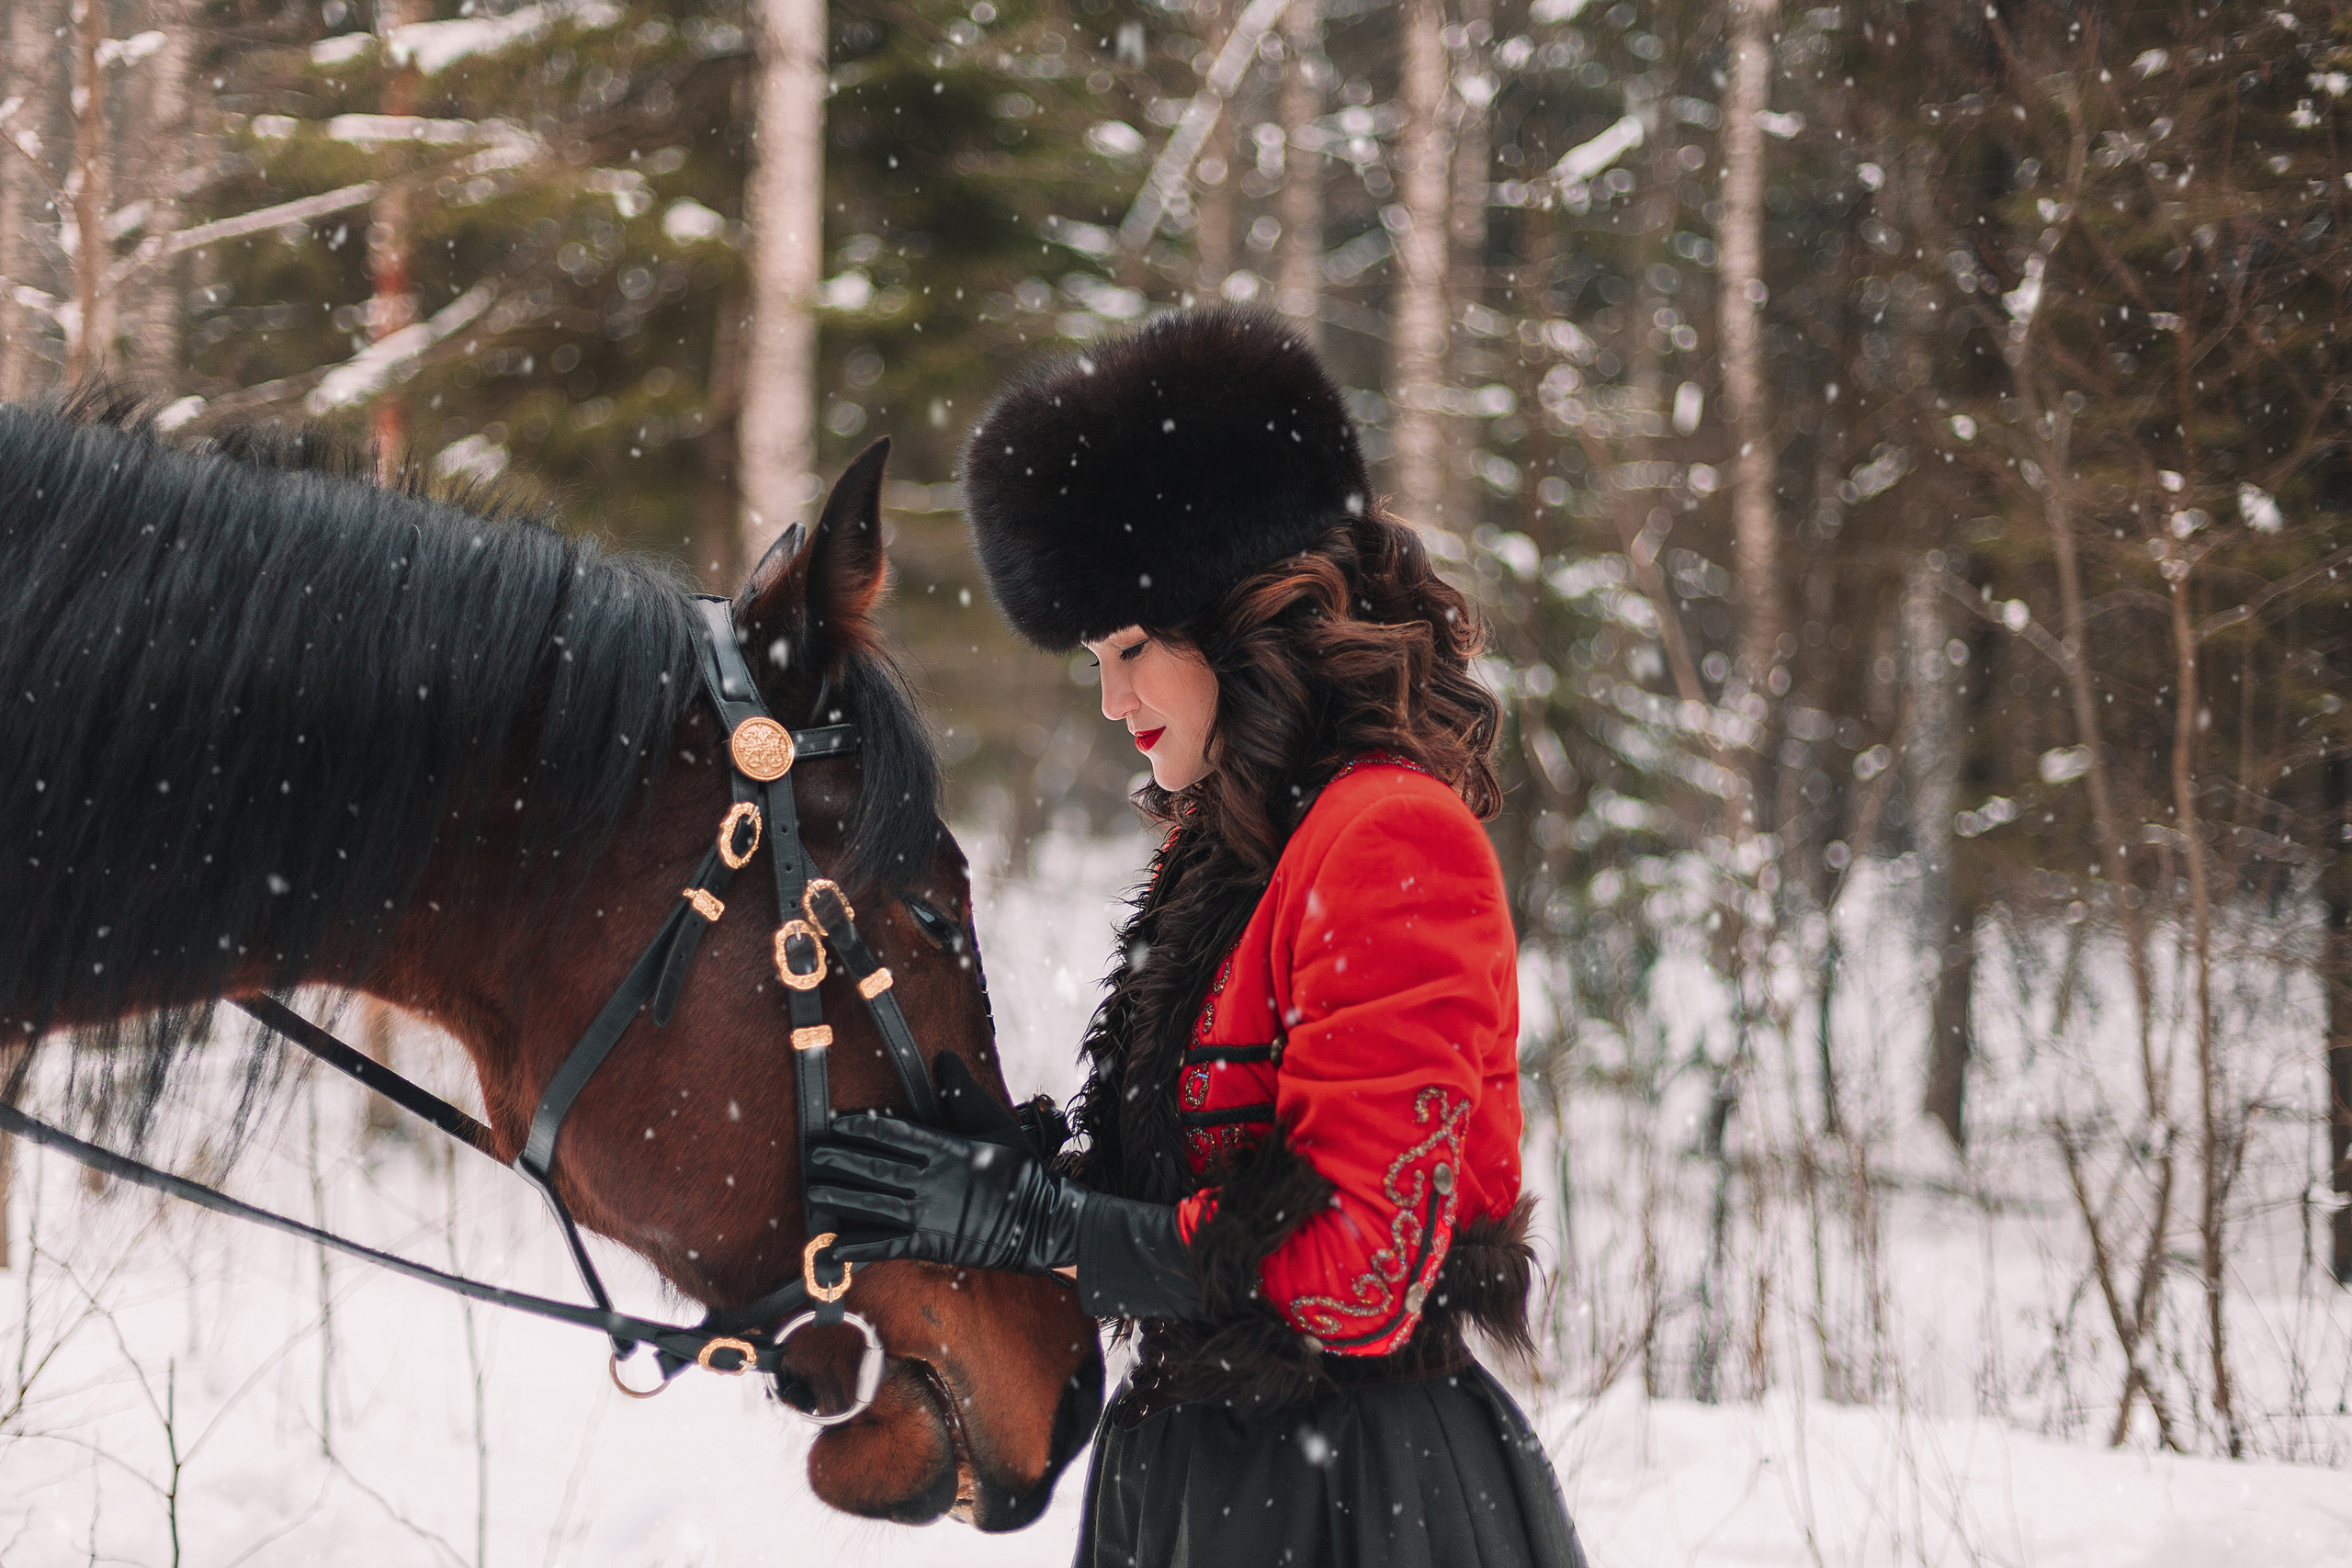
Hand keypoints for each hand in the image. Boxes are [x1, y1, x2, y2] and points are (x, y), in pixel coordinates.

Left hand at [807, 1069, 1090, 1274]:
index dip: (862, 1127)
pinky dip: (858, 1247)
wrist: (1039, 1222)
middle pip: (874, 1167)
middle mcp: (930, 1180)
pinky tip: (834, 1246)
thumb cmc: (1019, 1170)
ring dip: (840, 1196)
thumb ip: (963, 1093)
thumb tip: (944, 1056)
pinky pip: (886, 1245)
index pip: (894, 1133)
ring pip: (873, 1203)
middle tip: (812, 1153)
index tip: (838, 1122)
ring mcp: (927, 1214)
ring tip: (812, 1189)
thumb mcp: (996, 1123)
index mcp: (946, 1148)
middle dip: (839, 1159)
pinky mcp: (928, 1244)